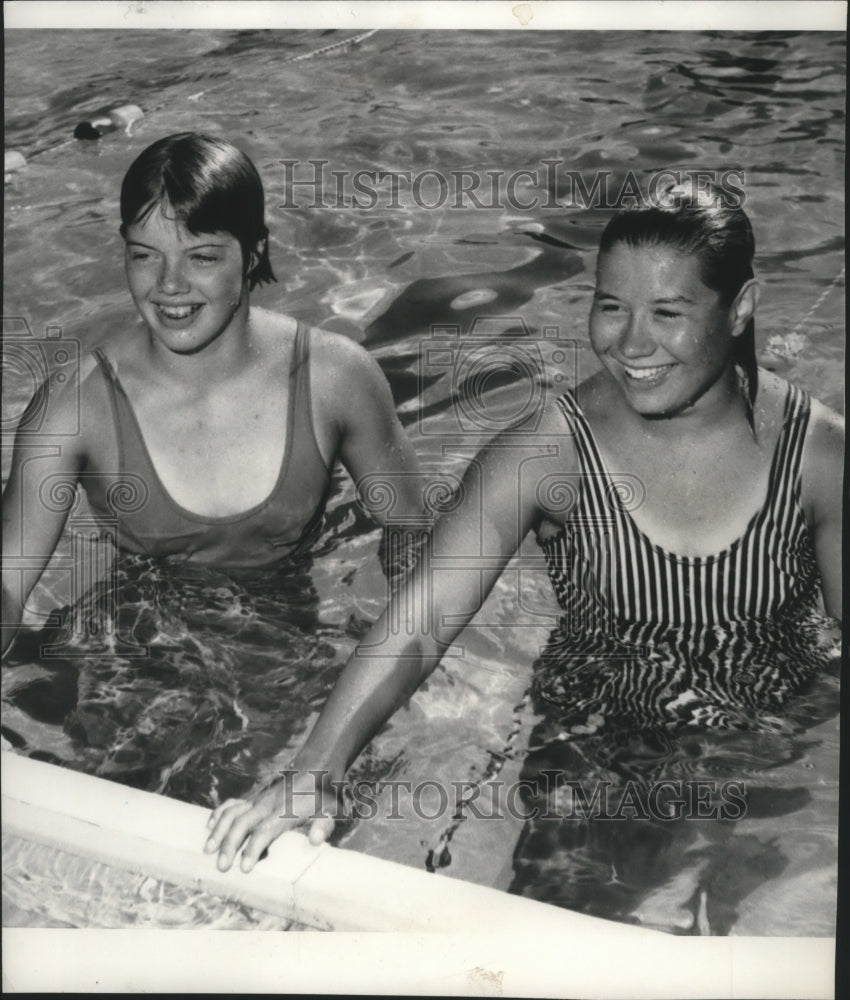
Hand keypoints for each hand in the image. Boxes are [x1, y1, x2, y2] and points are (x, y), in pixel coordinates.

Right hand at [204, 767, 340, 872]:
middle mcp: (267, 804)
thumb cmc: (323, 796)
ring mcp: (258, 799)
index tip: (245, 868)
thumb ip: (324, 826)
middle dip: (230, 844)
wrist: (316, 767)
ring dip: (219, 830)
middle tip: (221, 866)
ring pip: (233, 813)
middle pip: (243, 823)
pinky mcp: (253, 797)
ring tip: (207, 850)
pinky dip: (219, 813)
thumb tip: (316, 840)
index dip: (254, 848)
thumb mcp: (331, 811)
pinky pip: (232, 803)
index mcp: (285, 811)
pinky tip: (208, 826)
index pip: (266, 830)